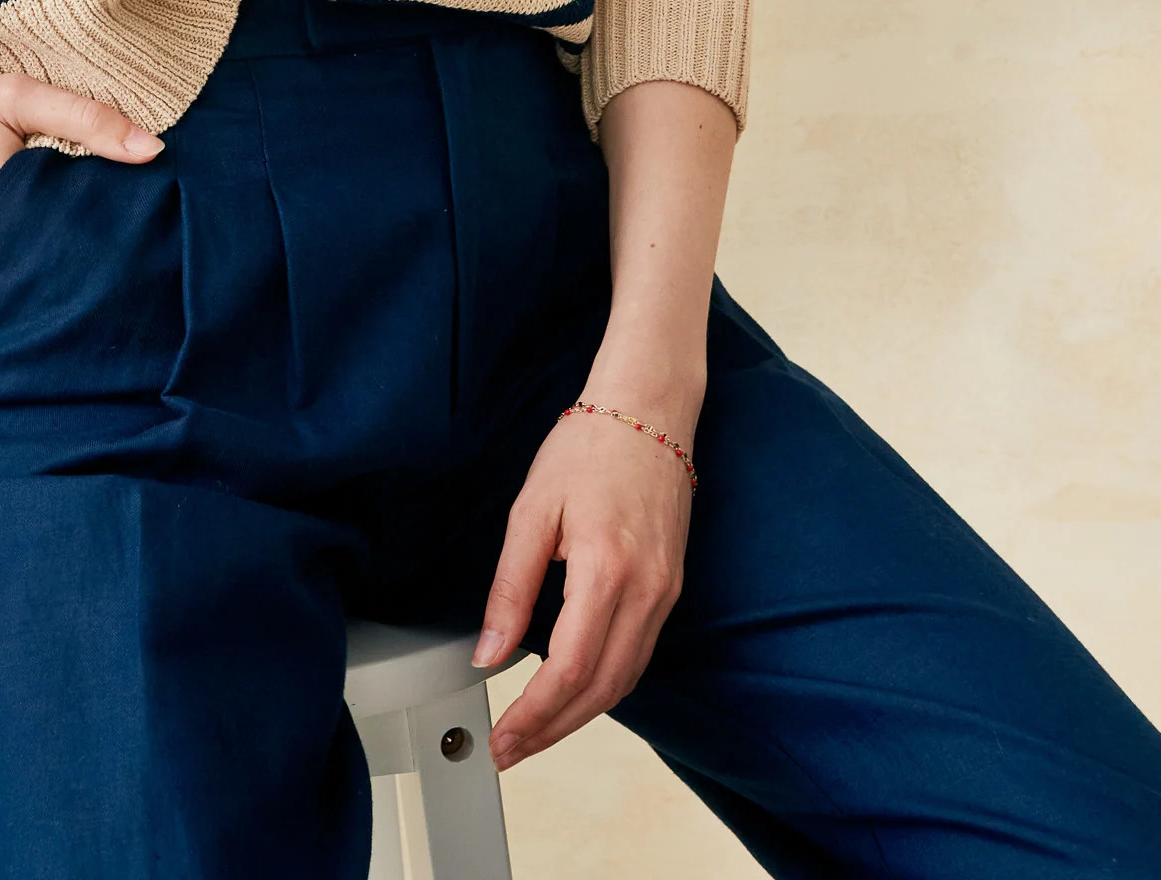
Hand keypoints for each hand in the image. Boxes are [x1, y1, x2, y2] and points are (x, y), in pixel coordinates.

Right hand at [0, 70, 163, 295]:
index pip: (76, 252)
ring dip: (44, 300)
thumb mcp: (16, 96)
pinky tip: (32, 291)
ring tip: (80, 291)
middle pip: (49, 286)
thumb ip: (86, 119)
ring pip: (14, 306)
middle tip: (120, 282)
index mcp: (5, 205)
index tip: (135, 260)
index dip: (107, 259)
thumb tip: (155, 150)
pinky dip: (5, 305)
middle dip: (83, 285)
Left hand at [470, 387, 698, 769]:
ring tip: (534, 732)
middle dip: (553, 730)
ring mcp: (665, 593)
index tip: (503, 739)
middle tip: (509, 751)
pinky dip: (605, 684)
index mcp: (607, 570)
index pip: (568, 670)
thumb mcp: (533, 510)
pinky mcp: (670, 588)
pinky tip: (573, 690)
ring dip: (579, 716)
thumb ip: (511, 587)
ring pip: (625, 681)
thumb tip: (489, 652)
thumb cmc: (588, 447)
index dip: (533, 717)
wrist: (648, 408)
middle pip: (601, 690)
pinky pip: (639, 655)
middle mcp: (646, 591)